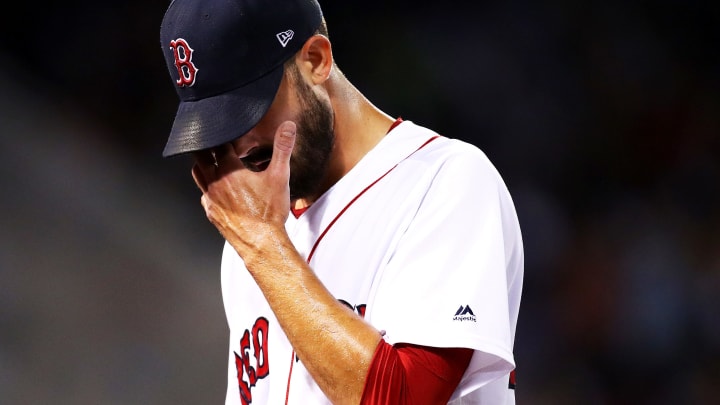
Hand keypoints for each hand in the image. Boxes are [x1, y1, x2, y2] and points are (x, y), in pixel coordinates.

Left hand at [191, 121, 296, 256]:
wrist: (262, 242)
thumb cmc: (269, 212)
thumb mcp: (280, 176)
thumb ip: (283, 149)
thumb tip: (288, 127)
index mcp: (229, 170)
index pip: (220, 144)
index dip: (224, 135)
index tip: (228, 131)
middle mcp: (215, 182)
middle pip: (201, 157)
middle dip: (207, 147)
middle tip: (214, 141)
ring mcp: (210, 198)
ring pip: (198, 174)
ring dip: (203, 165)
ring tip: (212, 161)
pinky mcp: (211, 212)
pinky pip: (203, 194)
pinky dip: (208, 186)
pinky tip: (218, 188)